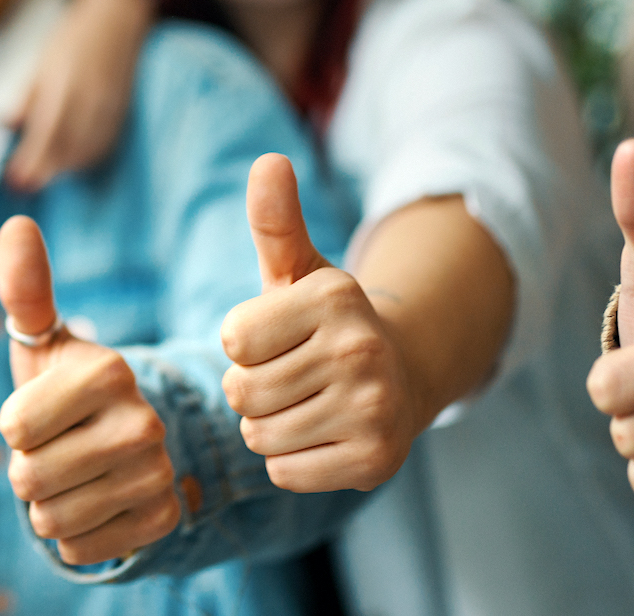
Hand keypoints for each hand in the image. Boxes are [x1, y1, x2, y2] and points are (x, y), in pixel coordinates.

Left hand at [0, 216, 179, 564]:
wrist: (128, 446)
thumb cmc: (69, 392)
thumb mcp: (45, 345)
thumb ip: (25, 290)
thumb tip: (17, 222)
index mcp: (110, 371)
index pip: (14, 428)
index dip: (15, 428)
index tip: (42, 414)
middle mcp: (144, 422)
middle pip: (29, 478)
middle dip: (28, 471)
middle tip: (59, 449)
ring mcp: (158, 474)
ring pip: (51, 519)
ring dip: (48, 506)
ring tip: (76, 476)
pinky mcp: (164, 520)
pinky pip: (79, 549)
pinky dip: (76, 536)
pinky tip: (97, 505)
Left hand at [5, 0, 152, 191]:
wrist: (117, 20)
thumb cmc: (74, 39)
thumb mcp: (43, 61)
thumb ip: (26, 95)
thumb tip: (5, 124)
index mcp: (64, 84)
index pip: (45, 131)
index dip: (30, 158)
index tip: (14, 178)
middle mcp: (88, 98)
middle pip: (65, 146)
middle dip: (43, 170)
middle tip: (23, 186)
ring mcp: (109, 107)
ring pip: (86, 148)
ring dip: (63, 167)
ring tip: (41, 176)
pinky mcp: (121, 111)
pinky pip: (104, 143)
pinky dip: (86, 158)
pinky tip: (72, 164)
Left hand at [220, 154, 415, 492]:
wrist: (401, 377)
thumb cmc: (324, 322)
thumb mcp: (298, 268)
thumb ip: (275, 220)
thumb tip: (269, 161)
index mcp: (334, 298)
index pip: (233, 339)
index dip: (244, 342)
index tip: (278, 336)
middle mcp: (360, 351)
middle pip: (242, 392)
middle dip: (251, 389)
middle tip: (290, 376)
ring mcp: (374, 409)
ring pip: (259, 436)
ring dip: (268, 426)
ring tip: (304, 404)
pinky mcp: (375, 461)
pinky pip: (283, 472)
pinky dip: (291, 461)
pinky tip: (321, 435)